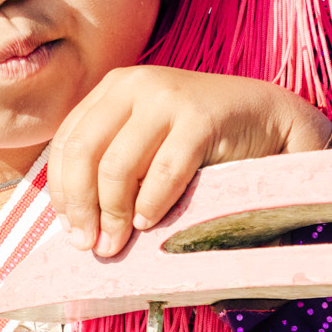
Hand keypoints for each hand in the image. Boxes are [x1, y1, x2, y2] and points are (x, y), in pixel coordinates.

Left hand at [49, 65, 331, 257]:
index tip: (70, 230)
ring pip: (117, 166)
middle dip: (81, 206)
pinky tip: (148, 223)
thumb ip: (113, 166)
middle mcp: (133, 85)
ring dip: (113, 214)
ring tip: (117, 243)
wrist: (270, 117)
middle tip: (89, 246)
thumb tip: (77, 225)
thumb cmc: (201, 142)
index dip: (61, 191)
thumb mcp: (147, 144)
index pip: (67, 142)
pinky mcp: (201, 117)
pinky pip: (164, 170)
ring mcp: (167, 97)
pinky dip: (151, 203)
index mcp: (112, 90)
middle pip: (82, 153)